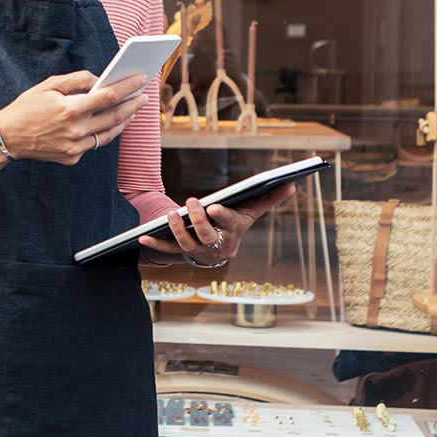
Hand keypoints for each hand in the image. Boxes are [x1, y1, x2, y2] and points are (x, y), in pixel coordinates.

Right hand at [0, 69, 149, 164]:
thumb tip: (99, 79)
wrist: (7, 137)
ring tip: (132, 110)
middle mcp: (76, 130)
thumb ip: (78, 80)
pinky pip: (93, 144)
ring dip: (124, 121)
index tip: (142, 79)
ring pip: (109, 134)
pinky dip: (103, 132)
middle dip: (133, 105)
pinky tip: (110, 123)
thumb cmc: (27, 107)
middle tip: (144, 96)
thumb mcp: (49, 85)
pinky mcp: (72, 157)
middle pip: (115, 117)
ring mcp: (75, 147)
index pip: (109, 96)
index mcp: (70, 109)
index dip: (128, 87)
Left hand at [137, 183, 296, 265]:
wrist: (218, 251)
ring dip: (176, 230)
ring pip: (186, 244)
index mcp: (232, 233)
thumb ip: (269, 198)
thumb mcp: (251, 212)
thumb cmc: (235, 224)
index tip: (215, 207)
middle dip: (198, 220)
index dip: (222, 217)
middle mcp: (215, 246)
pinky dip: (155, 244)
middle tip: (192, 202)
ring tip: (171, 213)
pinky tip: (142, 236)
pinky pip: (167, 251)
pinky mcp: (180, 253)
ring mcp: (197, 251)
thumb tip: (293, 183)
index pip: (229, 225)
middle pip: (206, 236)